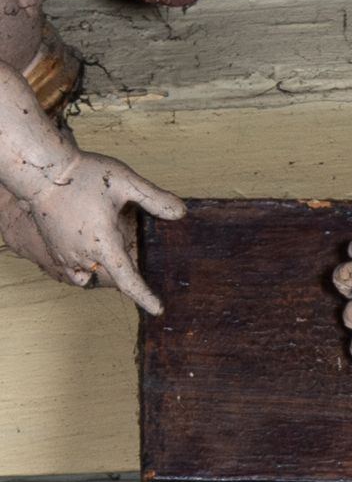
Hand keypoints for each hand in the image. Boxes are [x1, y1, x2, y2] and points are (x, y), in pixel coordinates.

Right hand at [0, 144, 183, 314]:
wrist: (40, 171)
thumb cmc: (82, 175)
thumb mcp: (124, 181)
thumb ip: (154, 198)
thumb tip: (181, 213)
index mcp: (103, 244)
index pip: (128, 281)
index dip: (145, 297)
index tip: (158, 310)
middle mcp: (83, 256)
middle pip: (112, 277)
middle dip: (124, 271)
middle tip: (131, 249)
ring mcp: (65, 256)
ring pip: (91, 275)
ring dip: (104, 268)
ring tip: (107, 245)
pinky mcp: (54, 250)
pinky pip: (75, 271)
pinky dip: (85, 267)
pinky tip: (91, 248)